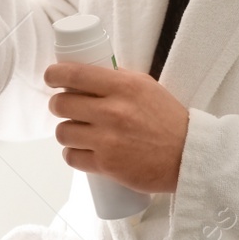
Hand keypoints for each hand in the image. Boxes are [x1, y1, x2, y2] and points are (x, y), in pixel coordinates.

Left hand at [46, 62, 188, 192]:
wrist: (187, 156)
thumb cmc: (167, 119)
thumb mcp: (146, 86)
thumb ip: (118, 78)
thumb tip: (87, 75)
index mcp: (123, 86)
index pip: (74, 74)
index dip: (54, 74)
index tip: (52, 77)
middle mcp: (113, 111)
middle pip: (61, 104)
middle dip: (60, 105)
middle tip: (67, 107)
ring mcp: (107, 140)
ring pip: (62, 132)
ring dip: (67, 131)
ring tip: (79, 131)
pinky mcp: (106, 165)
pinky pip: (71, 157)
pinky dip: (74, 153)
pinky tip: (84, 150)